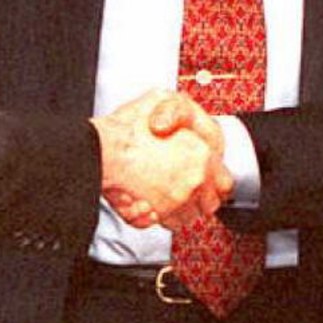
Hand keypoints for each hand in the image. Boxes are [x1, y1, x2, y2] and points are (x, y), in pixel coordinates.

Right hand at [93, 89, 229, 229]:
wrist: (98, 151)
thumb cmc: (126, 128)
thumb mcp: (162, 99)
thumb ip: (181, 112)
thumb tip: (183, 125)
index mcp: (202, 155)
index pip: (224, 179)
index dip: (214, 178)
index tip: (206, 177)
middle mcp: (193, 183)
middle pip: (209, 203)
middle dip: (200, 197)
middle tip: (185, 187)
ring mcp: (173, 202)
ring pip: (187, 216)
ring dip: (179, 207)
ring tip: (164, 193)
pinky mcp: (151, 217)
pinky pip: (162, 224)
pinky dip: (156, 217)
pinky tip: (148, 203)